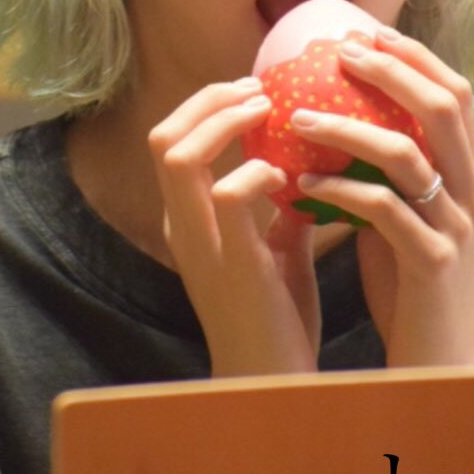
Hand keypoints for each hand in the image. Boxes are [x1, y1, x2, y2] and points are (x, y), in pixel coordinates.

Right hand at [149, 79, 319, 377]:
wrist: (275, 383)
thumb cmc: (277, 318)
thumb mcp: (276, 247)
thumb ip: (281, 204)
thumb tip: (310, 157)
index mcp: (185, 222)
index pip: (171, 141)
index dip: (206, 104)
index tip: (255, 90)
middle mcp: (180, 228)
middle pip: (163, 136)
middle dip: (210, 100)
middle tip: (259, 90)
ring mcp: (199, 246)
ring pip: (179, 155)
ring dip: (227, 122)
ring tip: (269, 112)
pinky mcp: (230, 264)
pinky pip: (227, 195)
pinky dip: (257, 172)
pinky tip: (289, 177)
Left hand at [291, 27, 473, 368]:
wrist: (439, 365)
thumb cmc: (410, 291)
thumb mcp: (401, 220)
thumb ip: (384, 177)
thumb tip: (334, 127)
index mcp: (467, 178)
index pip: (455, 96)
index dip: (415, 57)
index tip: (366, 32)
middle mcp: (471, 194)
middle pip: (442, 107)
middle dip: (392, 70)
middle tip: (339, 52)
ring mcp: (455, 228)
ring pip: (407, 154)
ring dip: (348, 126)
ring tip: (298, 116)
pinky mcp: (431, 263)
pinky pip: (384, 211)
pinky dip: (340, 191)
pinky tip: (301, 186)